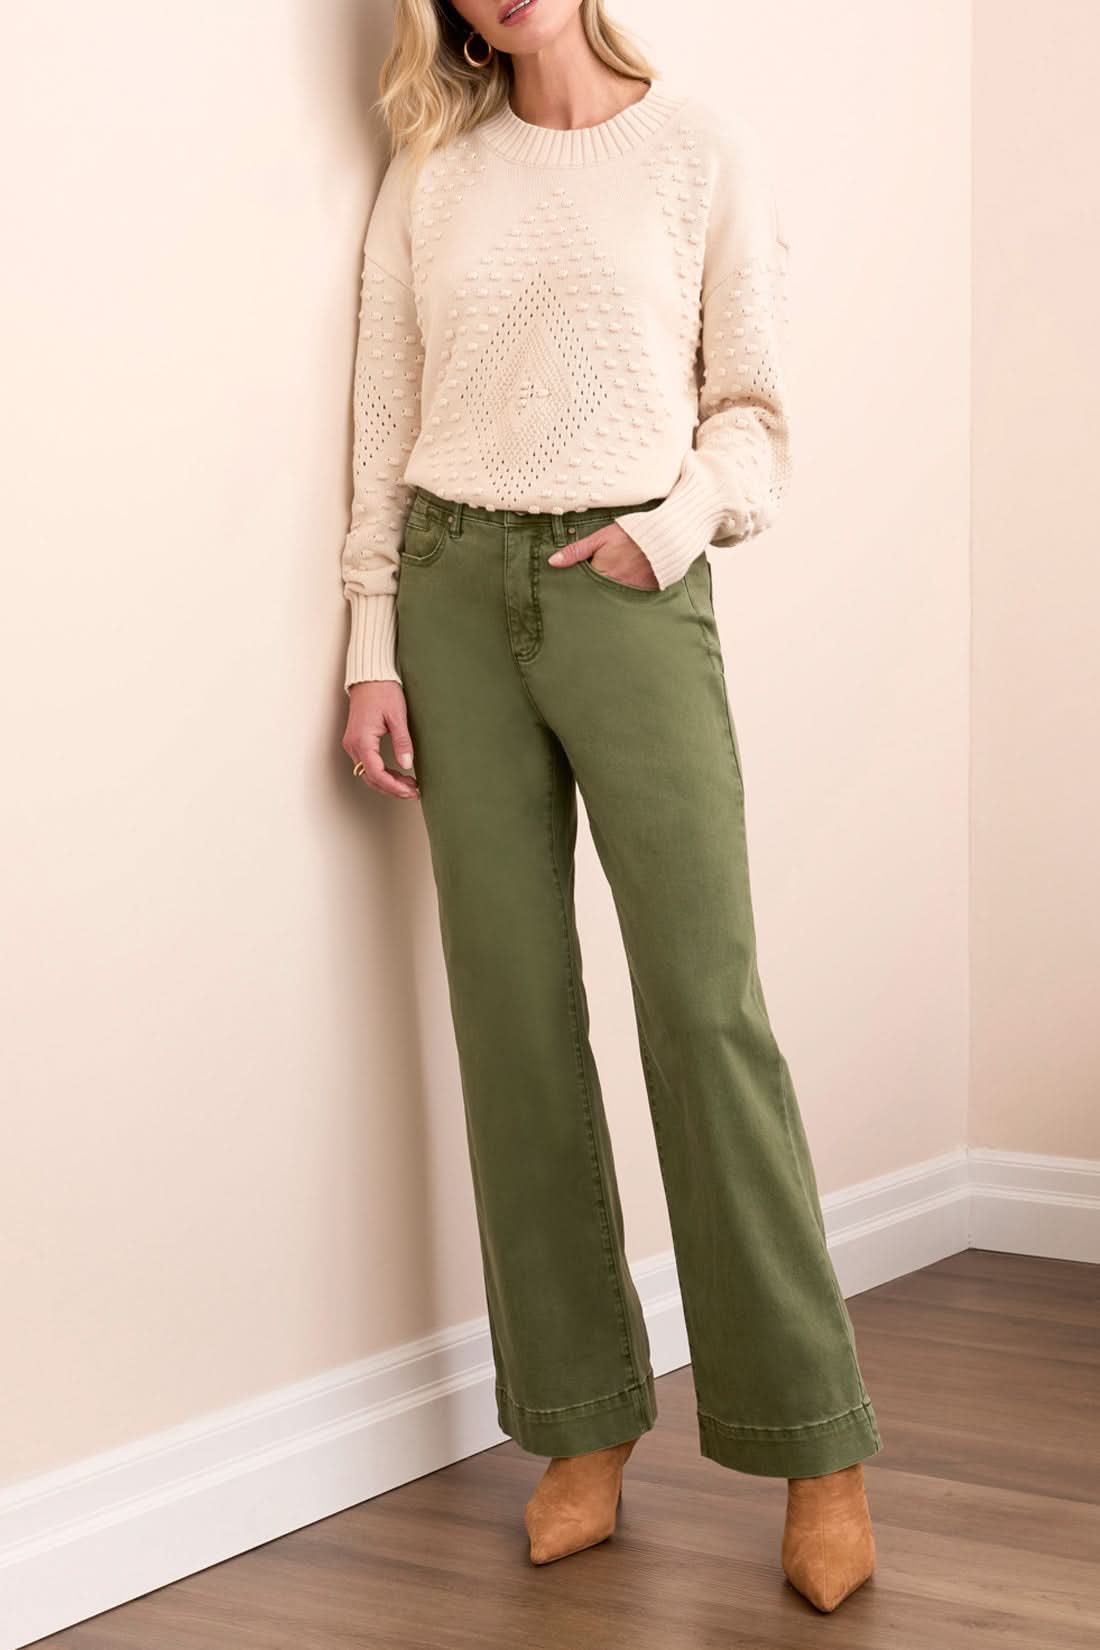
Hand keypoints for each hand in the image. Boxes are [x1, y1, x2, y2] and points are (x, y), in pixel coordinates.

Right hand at [343, 680, 418, 799]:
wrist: (369, 677)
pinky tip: (398, 774)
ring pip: (368, 773)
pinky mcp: (357, 741)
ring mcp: (353, 744)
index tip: (410, 791)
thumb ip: (402, 742)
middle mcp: (353, 745)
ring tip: (409, 785)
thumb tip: (407, 764)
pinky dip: (382, 773)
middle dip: (392, 788)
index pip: (376, 773)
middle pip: (371, 777)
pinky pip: (368, 764)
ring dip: (388, 782)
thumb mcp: (397, 716)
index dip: (394, 786)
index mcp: (362, 740)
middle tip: (413, 791)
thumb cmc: (382, 691)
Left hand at [547, 524, 658, 588]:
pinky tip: (621, 594)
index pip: (582, 585)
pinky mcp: (643, 592)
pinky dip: (624, 596)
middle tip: (583, 600)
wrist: (663, 537)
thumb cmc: (632, 534)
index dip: (577, 586)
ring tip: (604, 594)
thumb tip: (553, 562)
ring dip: (606, 596)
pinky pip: (629, 598)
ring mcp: (629, 590)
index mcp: (601, 572)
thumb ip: (576, 551)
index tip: (572, 588)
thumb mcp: (600, 538)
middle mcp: (614, 584)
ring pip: (611, 598)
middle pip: (596, 594)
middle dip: (590, 594)